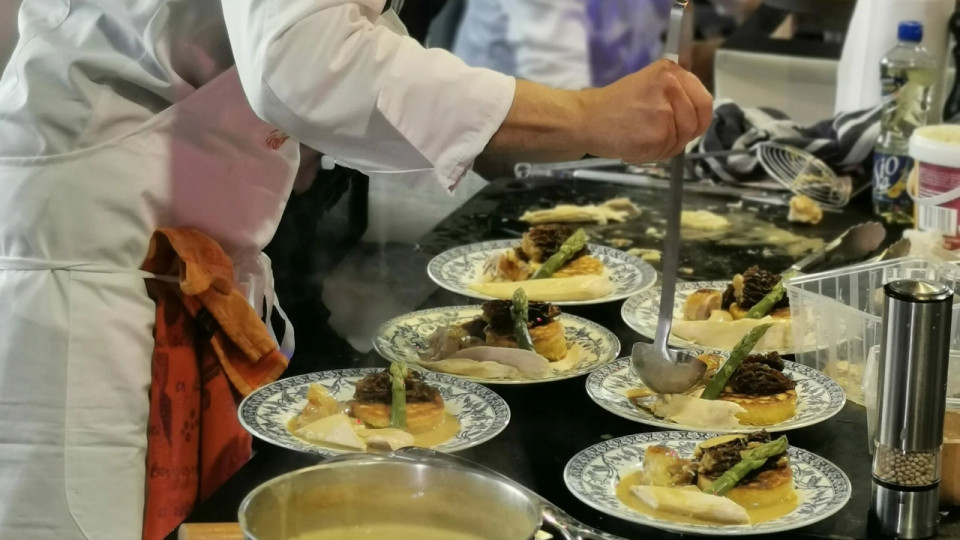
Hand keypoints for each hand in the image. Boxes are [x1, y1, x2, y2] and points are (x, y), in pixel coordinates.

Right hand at [580, 60, 712, 162]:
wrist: (586, 119)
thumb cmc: (615, 106)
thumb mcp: (649, 86)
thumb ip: (675, 94)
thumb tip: (698, 116)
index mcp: (670, 71)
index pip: (703, 100)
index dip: (699, 118)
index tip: (688, 126)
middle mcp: (670, 85)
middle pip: (697, 121)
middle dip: (683, 134)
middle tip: (663, 136)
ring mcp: (665, 110)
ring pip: (683, 138)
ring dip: (667, 146)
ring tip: (645, 140)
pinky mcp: (658, 134)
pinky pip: (668, 151)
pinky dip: (655, 154)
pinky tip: (637, 146)